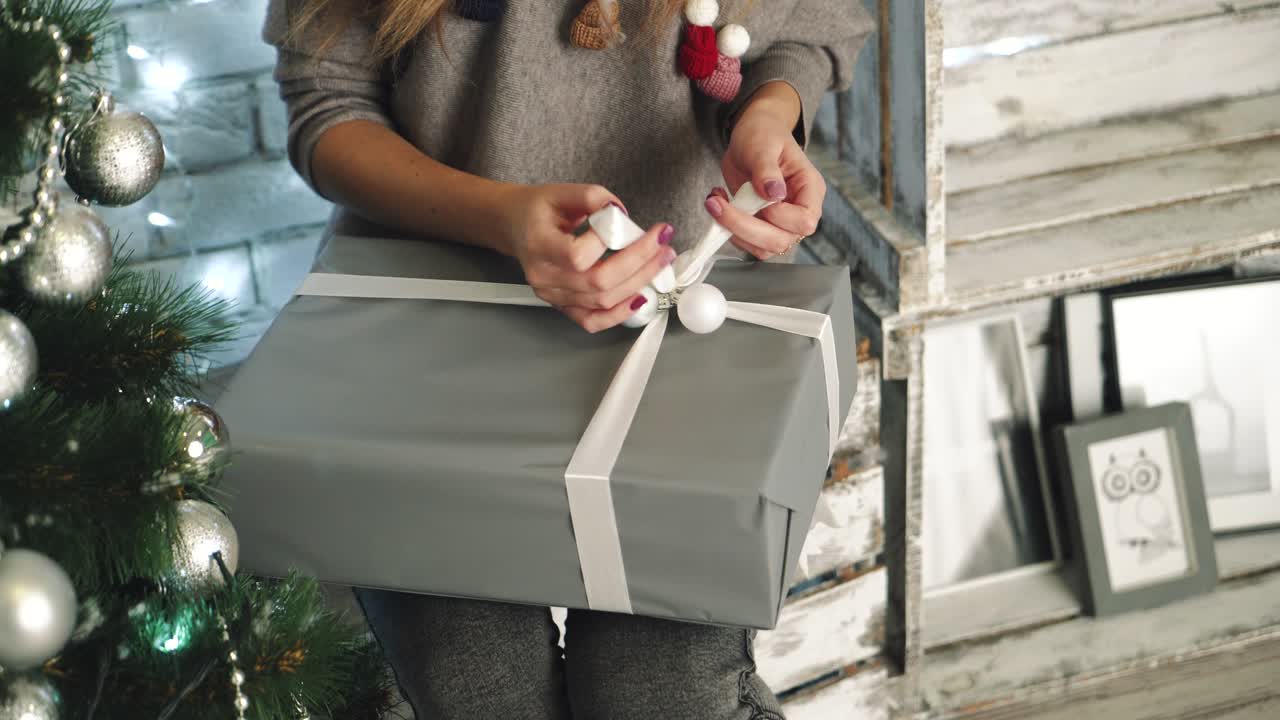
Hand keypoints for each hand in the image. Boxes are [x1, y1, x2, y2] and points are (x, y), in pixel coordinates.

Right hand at [495, 183, 676, 332]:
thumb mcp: (561, 191)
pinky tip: (641, 297)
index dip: (607, 241)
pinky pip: (592, 321)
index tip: (626, 221)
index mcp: (539, 245)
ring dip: (639, 282)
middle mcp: (544, 276)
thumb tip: (621, 214)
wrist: (516, 226)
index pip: (578, 255)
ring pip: (602, 301)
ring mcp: (553, 295)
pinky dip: (619, 314)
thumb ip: (592, 197)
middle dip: (640, 263)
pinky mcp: (562, 306)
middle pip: (599, 282)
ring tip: (661, 261)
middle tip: (663, 243)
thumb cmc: (538, 209)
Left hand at [709, 83, 825, 258]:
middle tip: (719, 205)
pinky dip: (727, 229)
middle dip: (745, 227)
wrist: (752, 137)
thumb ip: (766, 169)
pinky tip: (720, 204)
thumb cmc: (764, 135)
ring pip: (762, 248)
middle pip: (781, 241)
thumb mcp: (763, 145)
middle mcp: (798, 211)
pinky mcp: (760, 226)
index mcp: (810, 190)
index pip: (805, 221)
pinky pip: (746, 243)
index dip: (779, 216)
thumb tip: (774, 193)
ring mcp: (779, 223)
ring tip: (716, 202)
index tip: (758, 196)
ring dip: (733, 231)